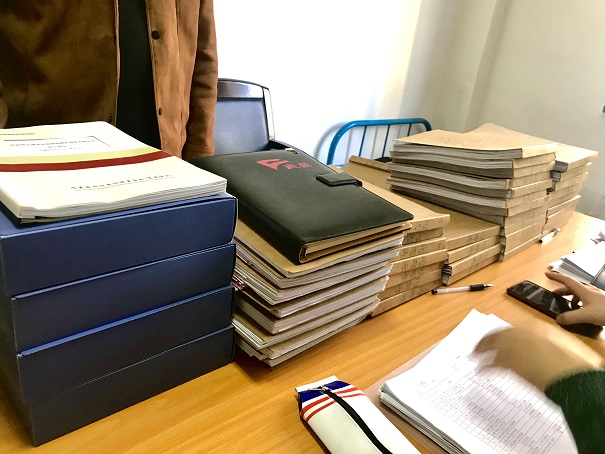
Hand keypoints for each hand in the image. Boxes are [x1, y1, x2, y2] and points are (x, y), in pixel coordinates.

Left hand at [474, 326, 602, 389]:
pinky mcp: (508, 362)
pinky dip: (485, 367)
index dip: (503, 334)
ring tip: (474, 356)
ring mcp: (513, 346)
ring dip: (481, 351)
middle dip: (486, 340)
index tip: (497, 338)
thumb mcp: (562, 346)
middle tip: (478, 346)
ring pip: (490, 346)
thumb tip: (541, 348)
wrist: (572, 378)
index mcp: (537, 326)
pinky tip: (481, 371)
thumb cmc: (573, 365)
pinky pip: (491, 363)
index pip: (512, 328)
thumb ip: (547, 343)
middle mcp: (522, 332)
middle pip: (497, 334)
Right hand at [545, 270, 604, 325]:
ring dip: (571, 297)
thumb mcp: (586, 315)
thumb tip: (558, 319)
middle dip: (562, 290)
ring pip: (581, 293)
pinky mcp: (603, 303)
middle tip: (553, 295)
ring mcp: (597, 296)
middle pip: (572, 287)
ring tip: (567, 305)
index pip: (566, 280)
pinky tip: (583, 312)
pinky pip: (587, 299)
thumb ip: (571, 317)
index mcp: (583, 291)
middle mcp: (590, 291)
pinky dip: (581, 303)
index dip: (556, 277)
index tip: (546, 273)